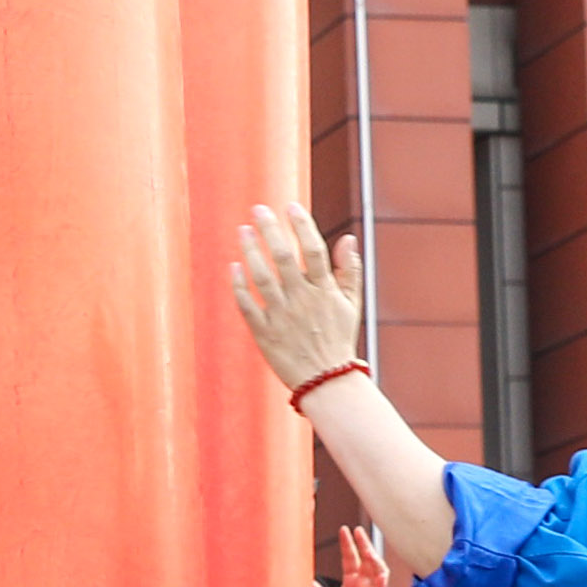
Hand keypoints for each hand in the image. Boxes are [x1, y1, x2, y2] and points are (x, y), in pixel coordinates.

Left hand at [231, 207, 366, 391]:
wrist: (326, 380)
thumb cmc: (338, 339)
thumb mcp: (352, 304)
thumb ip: (349, 270)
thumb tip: (347, 238)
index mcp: (325, 291)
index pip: (313, 249)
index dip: (301, 225)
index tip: (290, 206)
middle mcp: (302, 300)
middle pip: (283, 257)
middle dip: (270, 229)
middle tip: (258, 209)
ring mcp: (281, 316)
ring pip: (262, 277)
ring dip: (251, 251)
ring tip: (243, 230)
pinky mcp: (264, 333)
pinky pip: (248, 305)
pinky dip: (239, 285)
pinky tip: (234, 266)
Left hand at [316, 528, 407, 586]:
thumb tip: (304, 582)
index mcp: (352, 581)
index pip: (351, 558)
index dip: (347, 544)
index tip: (344, 529)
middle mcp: (364, 583)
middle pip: (365, 559)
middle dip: (363, 544)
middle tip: (357, 530)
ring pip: (377, 570)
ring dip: (374, 559)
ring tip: (368, 549)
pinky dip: (381, 583)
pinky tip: (381, 575)